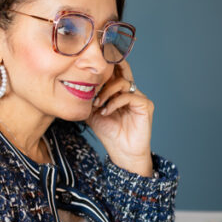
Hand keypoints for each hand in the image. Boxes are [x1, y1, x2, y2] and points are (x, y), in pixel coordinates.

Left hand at [86, 61, 153, 176]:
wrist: (122, 152)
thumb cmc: (109, 133)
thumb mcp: (92, 113)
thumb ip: (88, 99)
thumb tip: (75, 85)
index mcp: (118, 92)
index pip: (113, 72)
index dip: (102, 68)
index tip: (86, 71)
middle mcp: (130, 92)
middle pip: (121, 70)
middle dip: (108, 70)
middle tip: (93, 76)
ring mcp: (139, 98)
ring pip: (122, 82)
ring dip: (107, 91)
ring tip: (97, 103)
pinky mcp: (146, 105)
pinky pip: (129, 96)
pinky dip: (114, 102)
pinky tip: (106, 111)